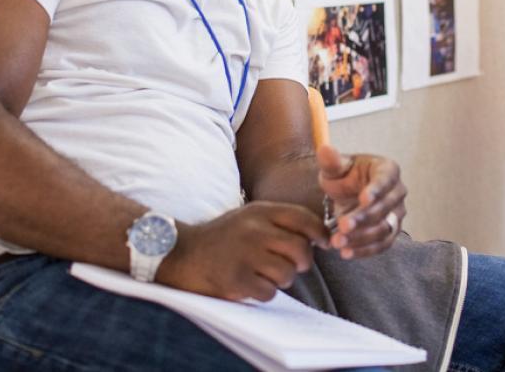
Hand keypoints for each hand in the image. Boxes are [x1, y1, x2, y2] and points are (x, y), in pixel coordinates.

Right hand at [158, 201, 327, 301]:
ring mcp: (244, 254)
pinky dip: (263, 293)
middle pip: (301, 249)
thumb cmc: (222, 238)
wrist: (180, 253)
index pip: (303, 218)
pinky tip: (249, 285)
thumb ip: (279, 222)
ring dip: (280, 280)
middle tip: (292, 266)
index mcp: (260, 211)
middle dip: (302, 262)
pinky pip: (268, 292)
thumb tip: (318, 236)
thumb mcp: (249, 218)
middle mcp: (254, 230)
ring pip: (287, 274)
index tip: (324, 243)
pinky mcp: (235, 279)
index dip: (320, 233)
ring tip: (263, 275)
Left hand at [316, 145, 407, 259]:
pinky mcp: (390, 233)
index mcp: (388, 170)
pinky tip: (346, 253)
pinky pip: (382, 245)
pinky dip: (365, 251)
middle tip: (342, 226)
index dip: (376, 190)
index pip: (385, 180)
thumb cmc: (344, 176)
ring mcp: (396, 214)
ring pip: (385, 229)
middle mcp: (397, 192)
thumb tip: (325, 149)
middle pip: (385, 208)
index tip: (363, 199)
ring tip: (338, 242)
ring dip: (362, 237)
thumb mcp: (335, 168)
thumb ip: (331, 161)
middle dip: (363, 218)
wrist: (348, 194)